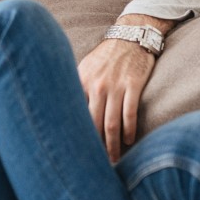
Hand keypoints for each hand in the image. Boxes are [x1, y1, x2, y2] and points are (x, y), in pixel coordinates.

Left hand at [77, 15, 171, 162]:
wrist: (130, 36)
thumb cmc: (106, 56)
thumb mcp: (85, 68)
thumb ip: (77, 88)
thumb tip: (66, 113)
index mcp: (81, 82)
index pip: (75, 114)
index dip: (75, 134)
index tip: (74, 151)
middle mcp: (96, 85)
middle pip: (92, 123)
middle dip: (93, 146)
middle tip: (94, 163)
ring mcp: (115, 86)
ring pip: (111, 123)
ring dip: (112, 144)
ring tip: (113, 159)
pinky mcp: (133, 85)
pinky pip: (130, 113)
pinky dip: (129, 130)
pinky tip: (129, 141)